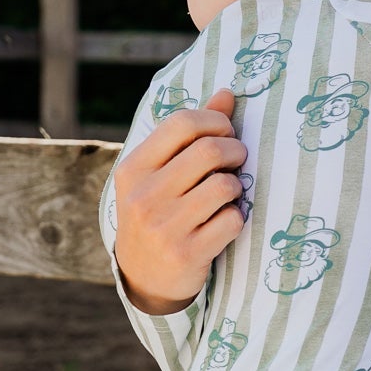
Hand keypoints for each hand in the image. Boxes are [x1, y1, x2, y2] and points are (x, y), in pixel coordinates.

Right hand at [113, 89, 246, 313]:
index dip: (216, 121)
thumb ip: (191, 133)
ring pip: (225, 186)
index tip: (226, 133)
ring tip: (228, 193)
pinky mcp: (187, 253)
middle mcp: (144, 196)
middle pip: (210, 150)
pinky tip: (224, 222)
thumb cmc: (158, 211)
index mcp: (133, 168)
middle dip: (235, 150)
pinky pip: (233, 220)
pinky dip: (237, 217)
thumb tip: (227, 93)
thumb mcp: (160, 173)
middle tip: (237, 160)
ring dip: (236, 187)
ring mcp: (164, 227)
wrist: (143, 277)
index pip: (182, 123)